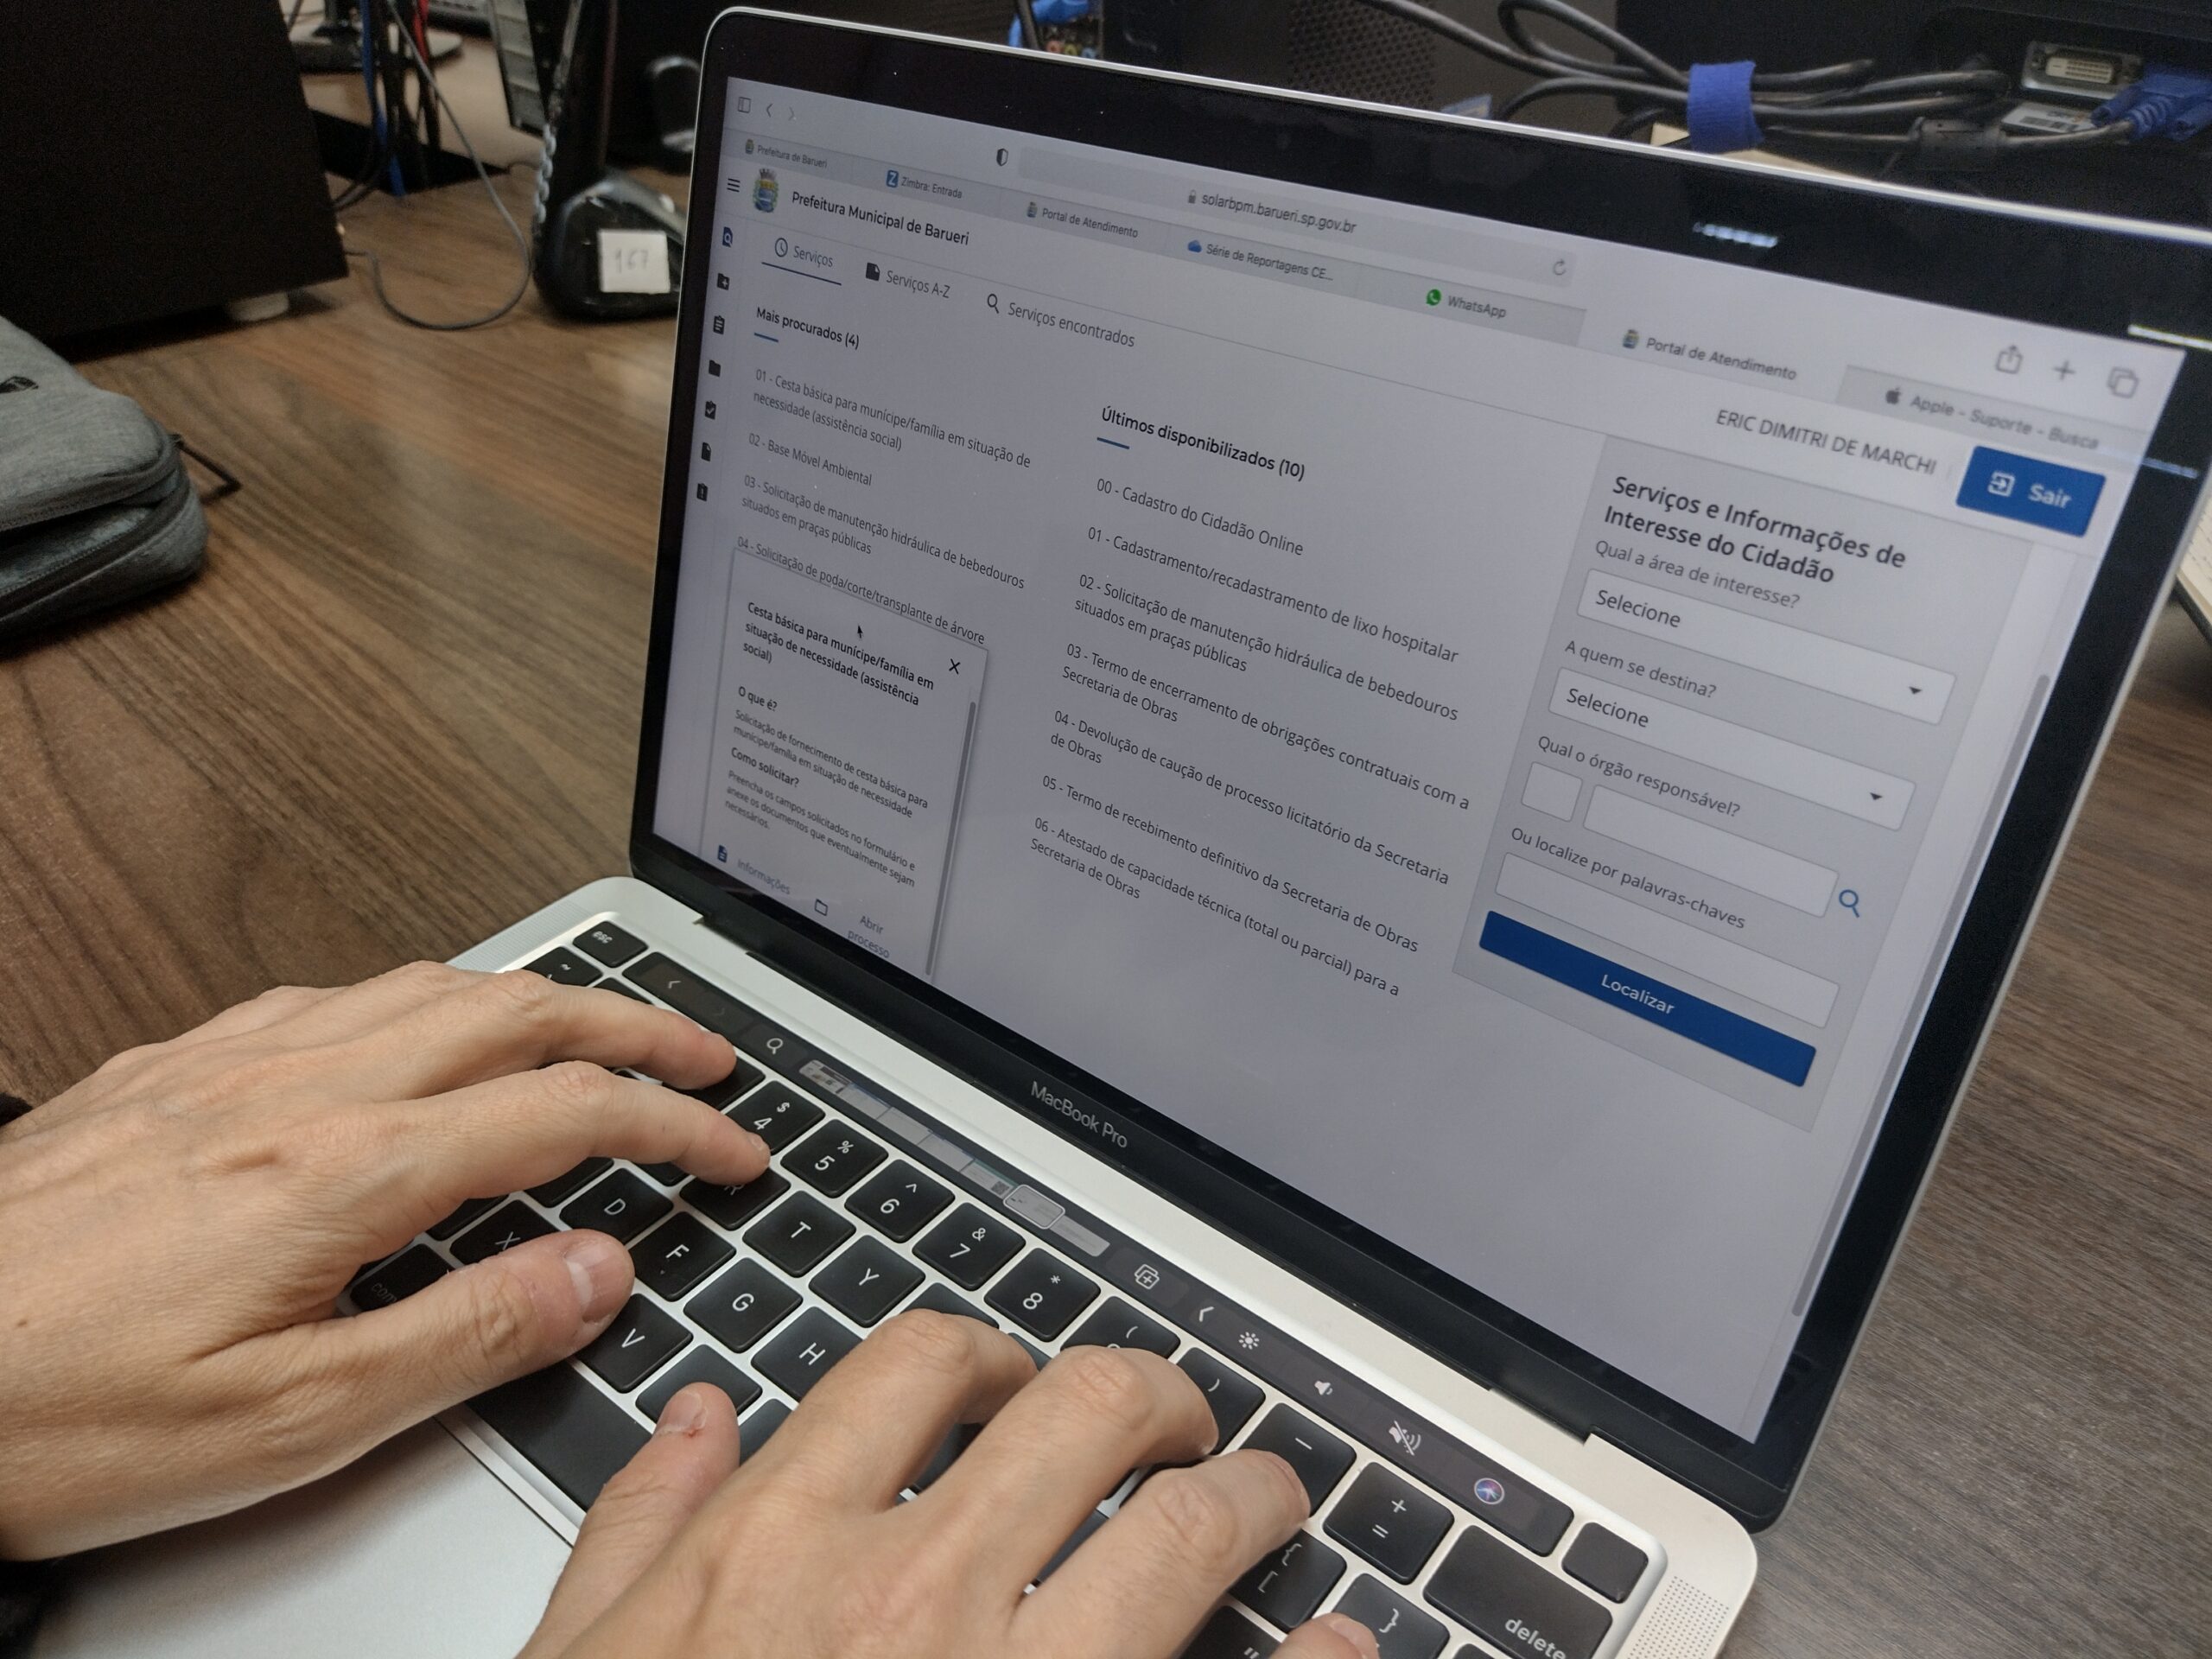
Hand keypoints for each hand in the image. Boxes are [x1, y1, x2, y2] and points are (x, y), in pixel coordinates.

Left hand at [0, 962, 768, 1557]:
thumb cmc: (59, 1412)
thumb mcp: (291, 1421)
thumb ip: (466, 1332)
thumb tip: (599, 1268)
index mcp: (342, 1170)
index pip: (562, 1110)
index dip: (673, 1126)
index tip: (735, 1153)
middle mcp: (294, 1087)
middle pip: (513, 1011)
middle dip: (635, 1024)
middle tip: (710, 1060)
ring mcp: (226, 1063)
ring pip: (426, 984)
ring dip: (539, 997)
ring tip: (595, 1031)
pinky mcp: (165, 1070)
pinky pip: (331, 995)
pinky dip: (423, 997)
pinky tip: (413, 1031)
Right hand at [520, 1311, 1377, 1658]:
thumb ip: (638, 1527)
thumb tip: (700, 1418)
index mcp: (782, 1545)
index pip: (920, 1368)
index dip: (988, 1353)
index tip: (1013, 1379)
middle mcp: (912, 1592)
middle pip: (1087, 1413)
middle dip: (1154, 1399)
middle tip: (1176, 1425)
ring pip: (1187, 1531)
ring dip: (1249, 1497)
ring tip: (1266, 1505)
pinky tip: (1340, 1646)